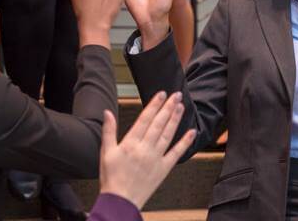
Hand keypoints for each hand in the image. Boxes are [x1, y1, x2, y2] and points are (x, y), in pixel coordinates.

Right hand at [99, 91, 195, 208]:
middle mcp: (145, 149)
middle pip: (159, 124)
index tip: (161, 94)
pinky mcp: (163, 168)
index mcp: (130, 143)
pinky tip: (191, 132)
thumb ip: (108, 131)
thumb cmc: (112, 178)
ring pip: (168, 134)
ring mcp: (156, 158)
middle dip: (168, 107)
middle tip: (176, 95)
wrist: (120, 201)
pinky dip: (185, 142)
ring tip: (181, 107)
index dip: (154, 105)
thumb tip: (107, 113)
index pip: (145, 119)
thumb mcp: (106, 152)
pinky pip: (176, 153)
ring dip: (175, 119)